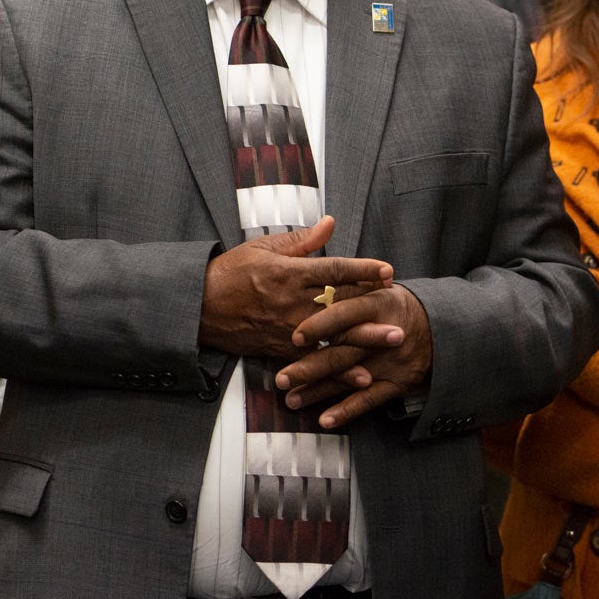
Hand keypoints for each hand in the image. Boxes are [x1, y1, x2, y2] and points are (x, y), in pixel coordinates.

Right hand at [199, 216, 392, 357]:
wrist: (197, 306)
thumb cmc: (230, 272)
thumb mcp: (262, 248)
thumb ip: (300, 240)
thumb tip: (330, 223)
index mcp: (287, 272)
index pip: (332, 269)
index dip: (361, 270)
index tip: (387, 270)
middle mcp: (290, 301)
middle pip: (338, 302)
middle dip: (370, 303)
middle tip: (400, 304)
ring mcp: (286, 327)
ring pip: (332, 333)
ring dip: (364, 337)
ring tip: (392, 340)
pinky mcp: (279, 349)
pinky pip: (314, 360)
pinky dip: (338, 369)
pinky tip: (361, 375)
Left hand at [277, 282, 432, 427]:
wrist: (442, 326)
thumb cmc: (395, 305)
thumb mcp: (377, 287)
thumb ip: (347, 287)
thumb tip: (308, 275)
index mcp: (376, 305)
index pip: (345, 315)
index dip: (320, 326)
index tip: (295, 337)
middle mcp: (382, 336)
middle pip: (342, 352)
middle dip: (309, 367)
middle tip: (281, 378)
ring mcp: (389, 362)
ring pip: (349, 379)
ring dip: (318, 391)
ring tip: (291, 399)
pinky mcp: (396, 383)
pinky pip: (369, 400)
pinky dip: (346, 411)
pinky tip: (325, 420)